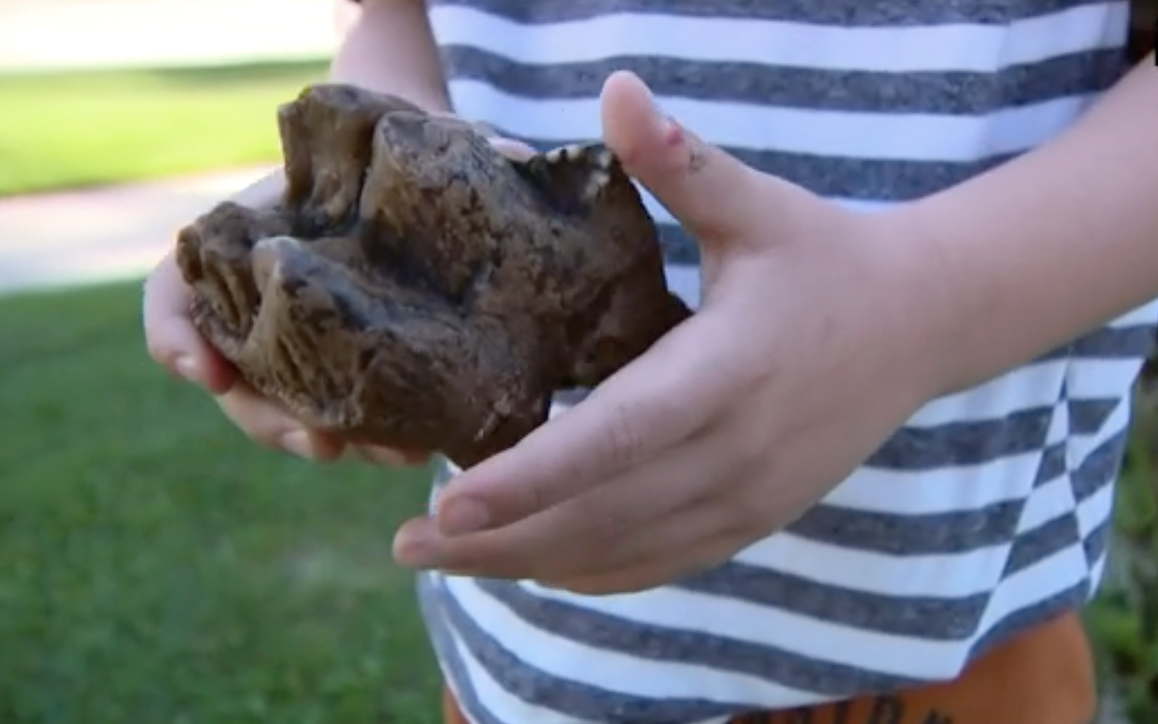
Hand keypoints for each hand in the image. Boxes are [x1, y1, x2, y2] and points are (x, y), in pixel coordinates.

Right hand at [142, 133, 537, 463]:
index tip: (206, 372)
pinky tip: (421, 451)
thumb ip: (460, 145)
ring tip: (396, 458)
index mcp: (242, 242)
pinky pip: (340, 415)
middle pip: (234, 378)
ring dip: (329, 440)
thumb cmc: (397, 143)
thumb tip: (520, 159)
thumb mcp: (414, 133)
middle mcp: (259, 301)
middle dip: (270, 420)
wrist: (416, 171)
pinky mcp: (346, 369)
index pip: (174, 293)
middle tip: (322, 445)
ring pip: (286, 411)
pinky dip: (371, 440)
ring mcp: (297, 341)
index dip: (178, 336)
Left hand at [390, 70, 944, 592]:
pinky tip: (536, 565)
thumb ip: (682, 162)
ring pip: (622, 554)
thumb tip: (614, 87)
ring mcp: (745, 501)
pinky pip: (660, 565)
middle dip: (495, 541)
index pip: (615, 440)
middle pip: (598, 517)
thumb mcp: (759, 205)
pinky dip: (591, 573)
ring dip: (529, 563)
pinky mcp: (753, 521)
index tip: (440, 505)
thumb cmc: (827, 259)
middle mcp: (732, 455)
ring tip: (447, 559)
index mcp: (724, 374)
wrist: (922, 325)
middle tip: (405, 548)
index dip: (529, 478)